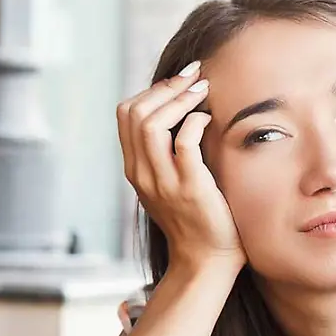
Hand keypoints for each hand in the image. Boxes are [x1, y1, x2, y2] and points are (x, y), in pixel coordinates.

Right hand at [117, 62, 242, 273]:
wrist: (206, 259)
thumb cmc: (196, 217)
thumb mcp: (168, 181)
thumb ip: (164, 152)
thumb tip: (180, 111)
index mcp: (135, 169)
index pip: (125, 114)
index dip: (151, 89)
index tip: (178, 81)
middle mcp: (142, 173)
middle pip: (135, 113)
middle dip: (166, 87)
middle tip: (194, 76)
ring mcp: (163, 182)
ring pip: (152, 124)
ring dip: (179, 99)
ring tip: (203, 89)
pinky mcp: (190, 188)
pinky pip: (184, 143)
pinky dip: (196, 122)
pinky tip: (209, 119)